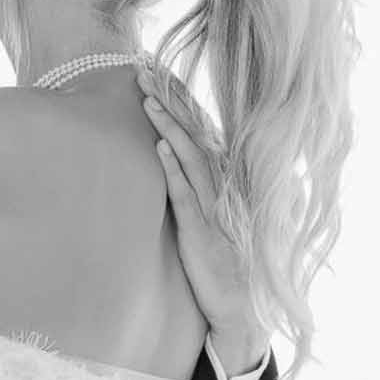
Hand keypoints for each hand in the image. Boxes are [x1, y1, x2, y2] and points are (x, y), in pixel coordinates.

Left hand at [136, 66, 266, 370]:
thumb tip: (167, 161)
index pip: (198, 133)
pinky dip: (174, 170)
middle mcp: (222, 190)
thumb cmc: (217, 266)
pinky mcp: (204, 234)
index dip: (178, 102)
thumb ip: (190, 191)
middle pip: (193, 136)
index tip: (157, 73)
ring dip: (169, 127)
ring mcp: (215, 210)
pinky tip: (160, 148)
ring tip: (147, 99)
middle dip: (169, 102)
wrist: (237, 310)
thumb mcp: (203, 221)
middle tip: (143, 69)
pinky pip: (187, 196)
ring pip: (190, 159)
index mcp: (222, 184)